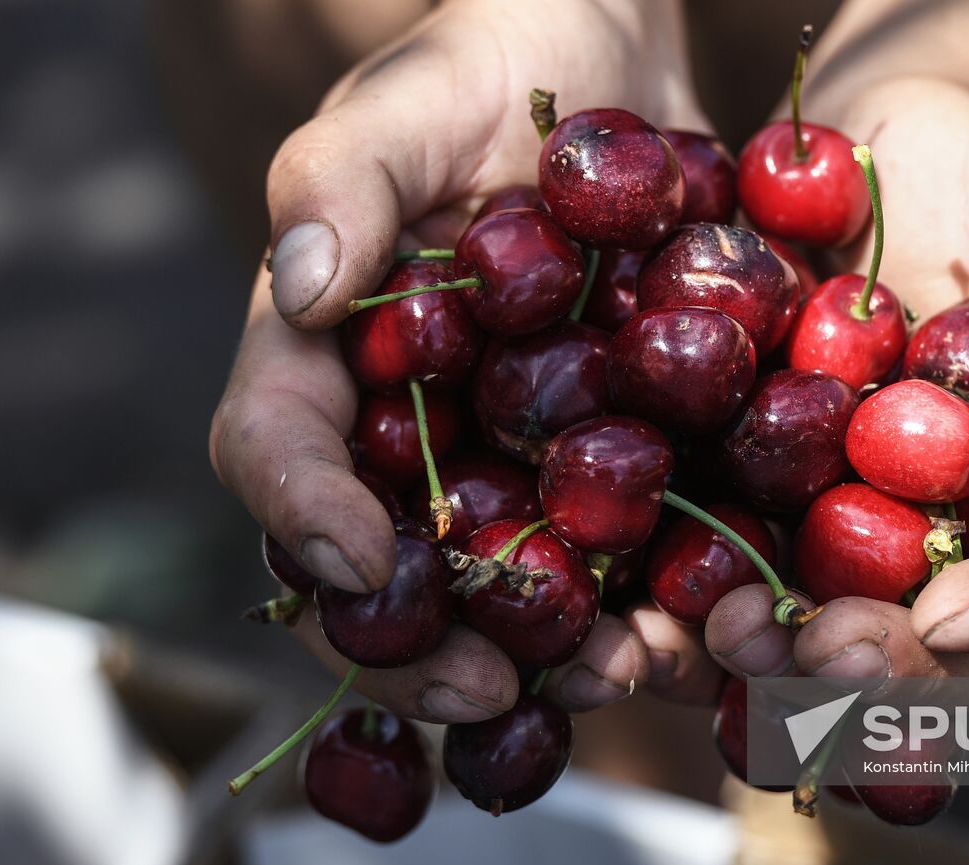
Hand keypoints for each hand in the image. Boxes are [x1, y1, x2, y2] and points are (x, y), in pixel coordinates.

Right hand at [210, 0, 706, 720]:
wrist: (622, 78)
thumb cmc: (493, 69)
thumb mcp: (414, 103)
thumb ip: (342, 181)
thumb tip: (298, 288)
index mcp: (329, 358)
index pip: (278, 453)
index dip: (302, 517)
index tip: (357, 561)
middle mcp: (408, 432)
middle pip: (380, 571)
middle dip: (418, 647)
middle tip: (482, 690)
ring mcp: (508, 460)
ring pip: (499, 593)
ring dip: (542, 656)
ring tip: (609, 676)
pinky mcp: (607, 465)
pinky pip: (617, 558)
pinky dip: (646, 606)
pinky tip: (690, 631)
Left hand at [703, 77, 968, 684]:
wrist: (866, 163)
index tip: (952, 618)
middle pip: (955, 643)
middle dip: (889, 667)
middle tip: (821, 658)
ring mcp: (866, 532)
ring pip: (841, 640)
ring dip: (781, 672)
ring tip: (723, 641)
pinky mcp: (772, 513)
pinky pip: (740, 584)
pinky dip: (692, 622)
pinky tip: (640, 630)